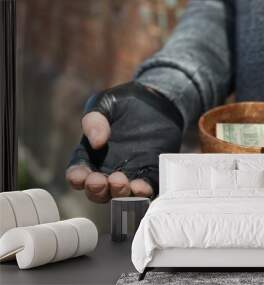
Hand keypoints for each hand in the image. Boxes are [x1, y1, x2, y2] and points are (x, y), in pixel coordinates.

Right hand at [65, 81, 182, 202]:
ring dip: (119, 194)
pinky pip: (146, 188)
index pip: (79, 172)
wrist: (155, 99)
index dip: (77, 178)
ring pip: (121, 194)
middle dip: (97, 190)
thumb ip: (94, 119)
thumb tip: (96, 142)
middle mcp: (108, 169)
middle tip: (101, 182)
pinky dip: (143, 192)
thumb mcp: (104, 104)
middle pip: (98, 190)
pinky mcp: (151, 172)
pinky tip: (141, 187)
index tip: (81, 177)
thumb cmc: (124, 102)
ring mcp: (130, 173)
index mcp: (90, 155)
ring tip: (122, 183)